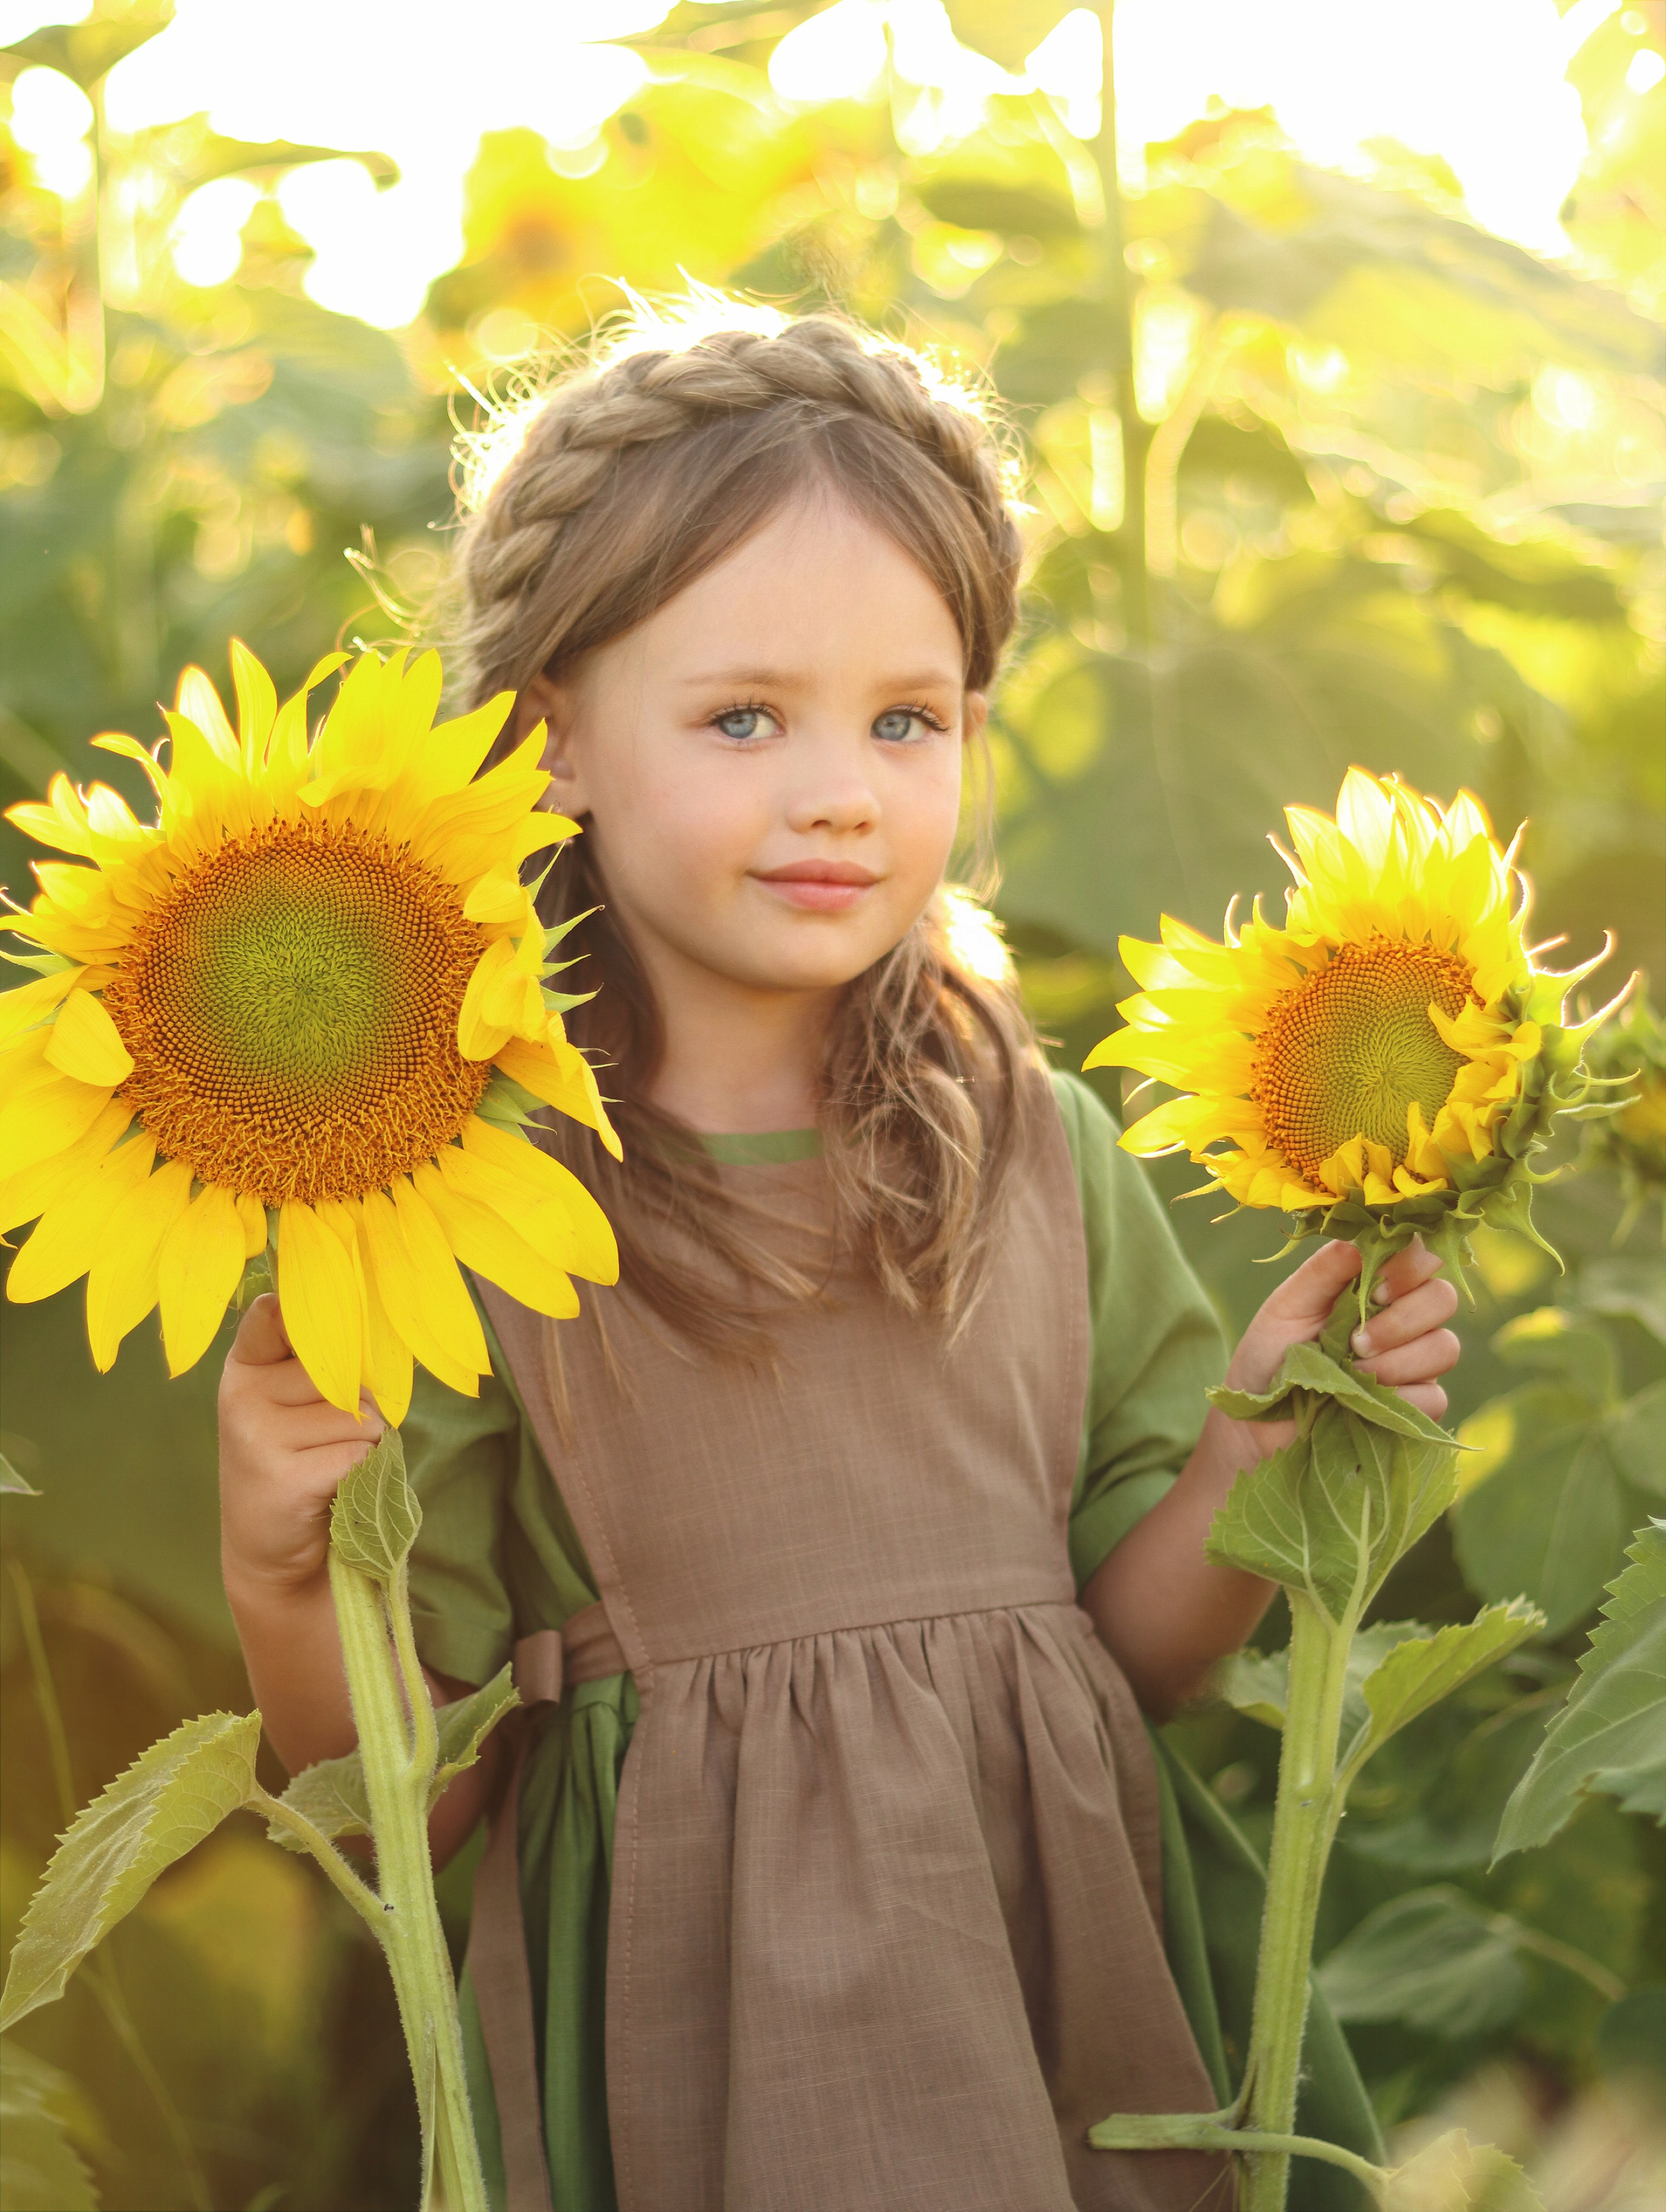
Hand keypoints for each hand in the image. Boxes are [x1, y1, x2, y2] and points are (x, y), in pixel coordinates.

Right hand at [218, 1293, 382, 1596]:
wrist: (270, 1550)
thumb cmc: (297, 1461)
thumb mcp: (293, 1405)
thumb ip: (321, 1367)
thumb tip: (379, 1347)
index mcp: (245, 1367)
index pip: (275, 1314)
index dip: (308, 1313)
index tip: (314, 1315)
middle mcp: (243, 1395)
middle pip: (348, 1374)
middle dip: (358, 1408)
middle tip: (321, 1444)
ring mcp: (258, 1436)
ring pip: (361, 1416)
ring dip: (363, 1445)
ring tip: (324, 1467)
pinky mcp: (284, 1477)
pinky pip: (360, 1453)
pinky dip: (362, 1473)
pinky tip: (327, 1489)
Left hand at [1226, 1238, 1459, 1422]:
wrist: (1259, 1418)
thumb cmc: (1273, 1352)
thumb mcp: (1289, 1305)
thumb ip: (1324, 1270)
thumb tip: (1361, 1236)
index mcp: (1376, 1283)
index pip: (1421, 1256)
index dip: (1410, 1267)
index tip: (1374, 1288)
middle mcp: (1404, 1317)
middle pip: (1442, 1299)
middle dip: (1401, 1320)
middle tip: (1355, 1341)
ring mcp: (1416, 1362)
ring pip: (1445, 1347)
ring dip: (1397, 1361)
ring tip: (1352, 1372)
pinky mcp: (1417, 1406)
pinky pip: (1434, 1396)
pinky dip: (1399, 1397)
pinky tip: (1364, 1400)